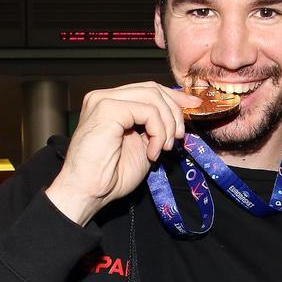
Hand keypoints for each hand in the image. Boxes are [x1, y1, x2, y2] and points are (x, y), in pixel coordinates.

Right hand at [46, 82, 200, 225]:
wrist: (87, 192)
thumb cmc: (110, 175)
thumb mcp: (142, 144)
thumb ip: (154, 126)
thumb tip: (181, 112)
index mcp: (111, 104)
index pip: (148, 89)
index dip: (174, 98)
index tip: (194, 107)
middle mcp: (104, 97)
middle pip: (153, 89)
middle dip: (175, 111)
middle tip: (179, 137)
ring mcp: (103, 100)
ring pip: (153, 97)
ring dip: (167, 125)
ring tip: (164, 148)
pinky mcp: (107, 109)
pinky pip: (147, 111)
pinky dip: (157, 131)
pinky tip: (152, 151)